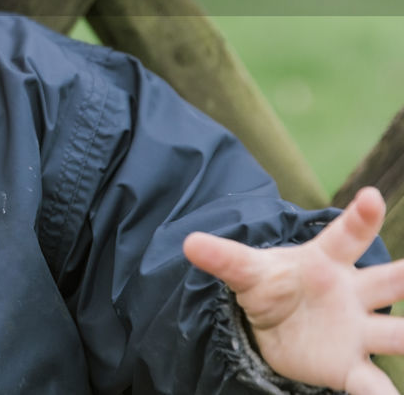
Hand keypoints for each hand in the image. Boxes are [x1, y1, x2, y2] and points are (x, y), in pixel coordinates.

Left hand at [184, 187, 403, 394]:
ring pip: (395, 333)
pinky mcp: (351, 367)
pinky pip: (373, 384)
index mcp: (326, 262)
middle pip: (388, 282)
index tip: (371, 197)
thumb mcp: (247, 271)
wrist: (275, 327)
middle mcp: (353, 294)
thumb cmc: (272, 286)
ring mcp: (358, 331)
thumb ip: (224, 258)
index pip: (346, 236)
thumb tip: (188, 242)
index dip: (360, 217)